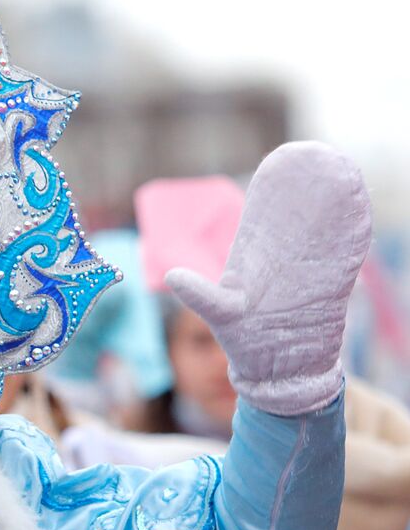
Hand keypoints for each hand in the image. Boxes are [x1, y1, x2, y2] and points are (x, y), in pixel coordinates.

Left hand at [166, 141, 371, 416]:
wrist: (283, 374)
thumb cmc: (247, 345)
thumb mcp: (222, 316)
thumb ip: (200, 295)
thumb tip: (171, 276)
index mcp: (255, 261)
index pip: (266, 219)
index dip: (274, 193)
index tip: (281, 162)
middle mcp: (285, 260)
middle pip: (299, 217)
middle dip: (309, 188)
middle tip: (318, 155)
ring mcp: (311, 271)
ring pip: (325, 231)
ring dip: (335, 204)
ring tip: (343, 174)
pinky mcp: (334, 286)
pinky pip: (345, 255)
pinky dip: (352, 233)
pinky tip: (358, 211)